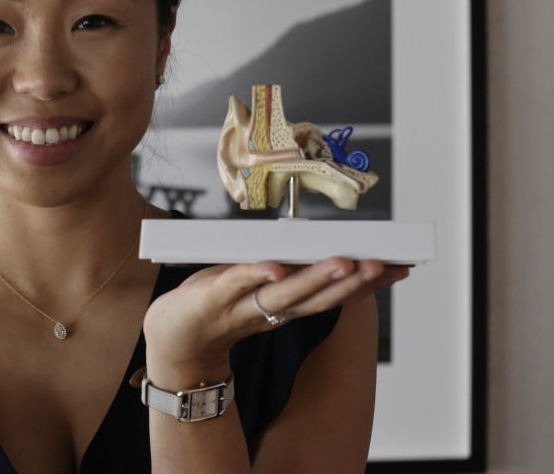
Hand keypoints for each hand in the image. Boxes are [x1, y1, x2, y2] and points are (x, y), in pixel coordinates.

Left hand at [142, 258, 407, 375]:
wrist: (174, 336)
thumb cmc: (219, 301)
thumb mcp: (261, 285)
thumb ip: (291, 269)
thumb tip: (324, 241)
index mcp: (287, 306)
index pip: (335, 296)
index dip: (369, 284)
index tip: (403, 267)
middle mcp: (270, 311)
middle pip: (317, 297)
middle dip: (352, 281)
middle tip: (381, 263)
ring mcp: (241, 306)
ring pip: (284, 293)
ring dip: (315, 278)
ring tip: (344, 262)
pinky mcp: (210, 298)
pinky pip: (234, 285)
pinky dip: (254, 275)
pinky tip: (273, 266)